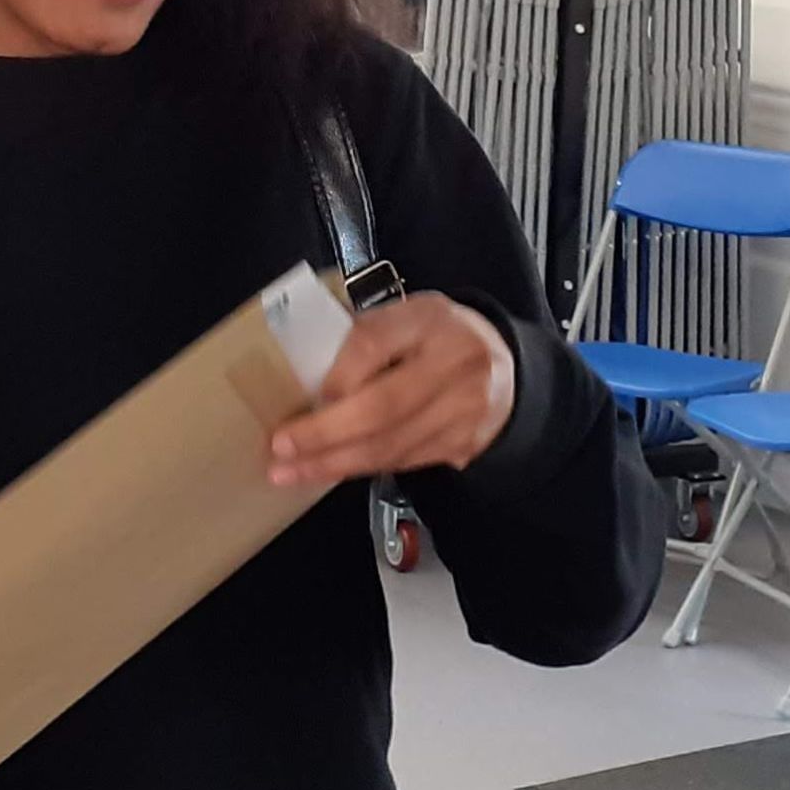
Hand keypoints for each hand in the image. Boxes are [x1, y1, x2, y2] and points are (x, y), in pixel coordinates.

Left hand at [268, 294, 514, 491]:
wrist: (507, 367)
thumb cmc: (437, 337)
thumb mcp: (406, 317)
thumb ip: (365, 339)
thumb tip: (303, 377)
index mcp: (429, 318)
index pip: (373, 343)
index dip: (335, 376)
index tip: (302, 399)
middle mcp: (453, 361)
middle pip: (383, 407)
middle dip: (325, 434)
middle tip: (282, 448)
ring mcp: (464, 407)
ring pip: (391, 445)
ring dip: (335, 463)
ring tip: (291, 471)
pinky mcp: (465, 443)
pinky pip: (403, 461)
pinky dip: (361, 468)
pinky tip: (329, 471)